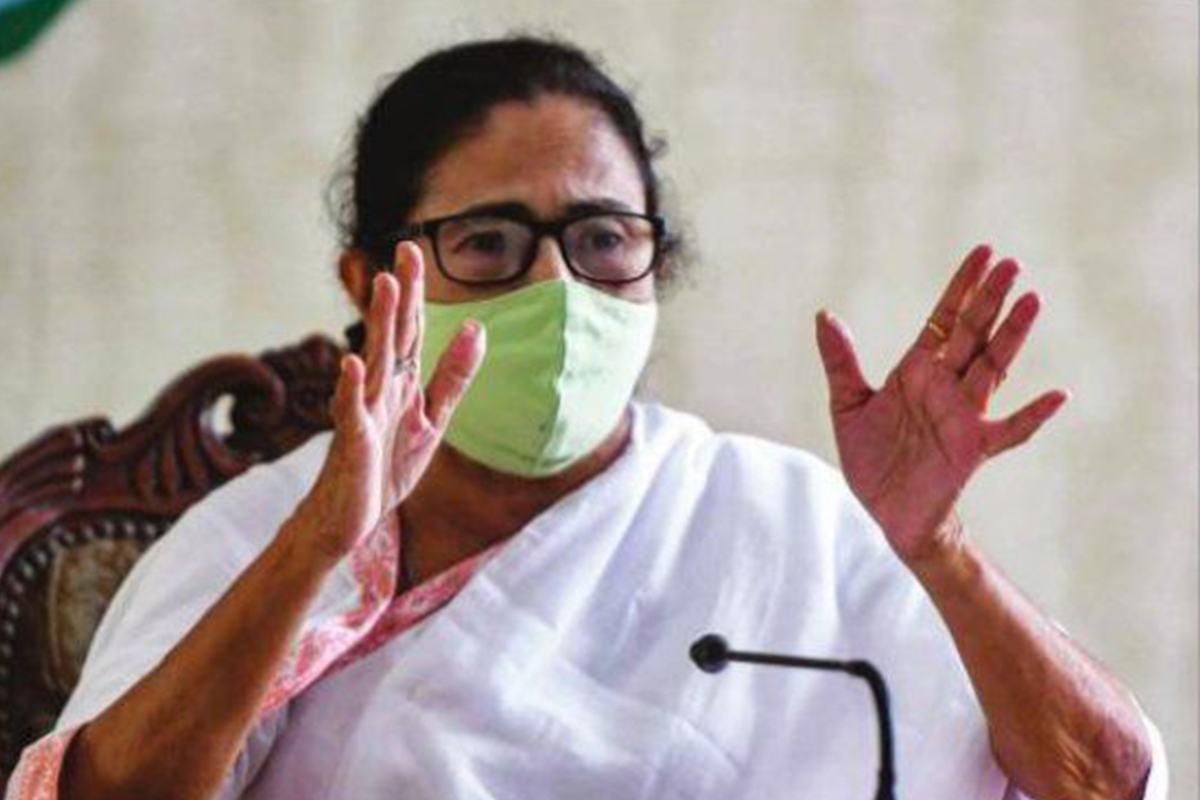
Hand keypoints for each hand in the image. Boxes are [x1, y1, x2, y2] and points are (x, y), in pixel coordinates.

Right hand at [294, 242, 485, 563]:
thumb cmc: (384, 466)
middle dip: (400, 294)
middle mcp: (378, 390)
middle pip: (393, 336)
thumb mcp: (431, 418)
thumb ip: (453, 376)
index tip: (415, 247)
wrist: (347, 520)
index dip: (416, 292)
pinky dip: (351, 390)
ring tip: (384, 286)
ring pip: (374, 363)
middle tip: (405, 248)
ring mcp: (362, 415)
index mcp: (400, 383)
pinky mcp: (352, 446)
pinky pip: (351, 414)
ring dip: (379, 326)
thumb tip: (477, 326)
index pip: (411, 330)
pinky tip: (352, 363)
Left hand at [815, 245, 1067, 565]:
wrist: (886, 511)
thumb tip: (824, 314)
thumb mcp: (847, 404)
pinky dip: (1034, 415)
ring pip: (993, 367)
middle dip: (990, 300)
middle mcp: (946, 385)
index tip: (983, 253)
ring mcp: (964, 414)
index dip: (962, 287)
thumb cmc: (872, 458)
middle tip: (1012, 264)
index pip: (944, 319)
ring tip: (1032, 300)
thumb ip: (840, 360)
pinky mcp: (973, 447)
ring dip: (1012, 336)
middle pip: (974, 334)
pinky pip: (1011, 429)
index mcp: (917, 370)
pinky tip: (1058, 396)